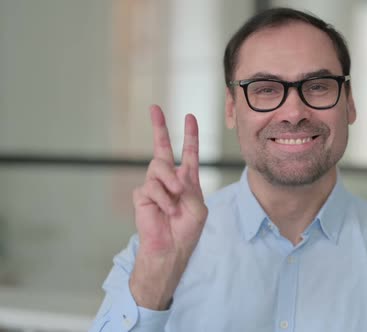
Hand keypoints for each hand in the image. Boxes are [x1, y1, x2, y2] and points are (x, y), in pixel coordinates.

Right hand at [129, 105, 207, 309]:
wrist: (172, 249)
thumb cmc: (187, 230)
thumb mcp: (198, 207)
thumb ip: (188, 188)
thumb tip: (171, 177)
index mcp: (187, 180)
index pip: (188, 152)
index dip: (190, 135)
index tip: (190, 117)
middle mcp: (169, 179)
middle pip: (162, 147)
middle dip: (159, 127)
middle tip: (154, 108)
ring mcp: (155, 186)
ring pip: (157, 167)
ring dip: (169, 183)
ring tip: (175, 201)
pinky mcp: (143, 195)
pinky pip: (150, 187)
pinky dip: (162, 199)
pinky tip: (166, 211)